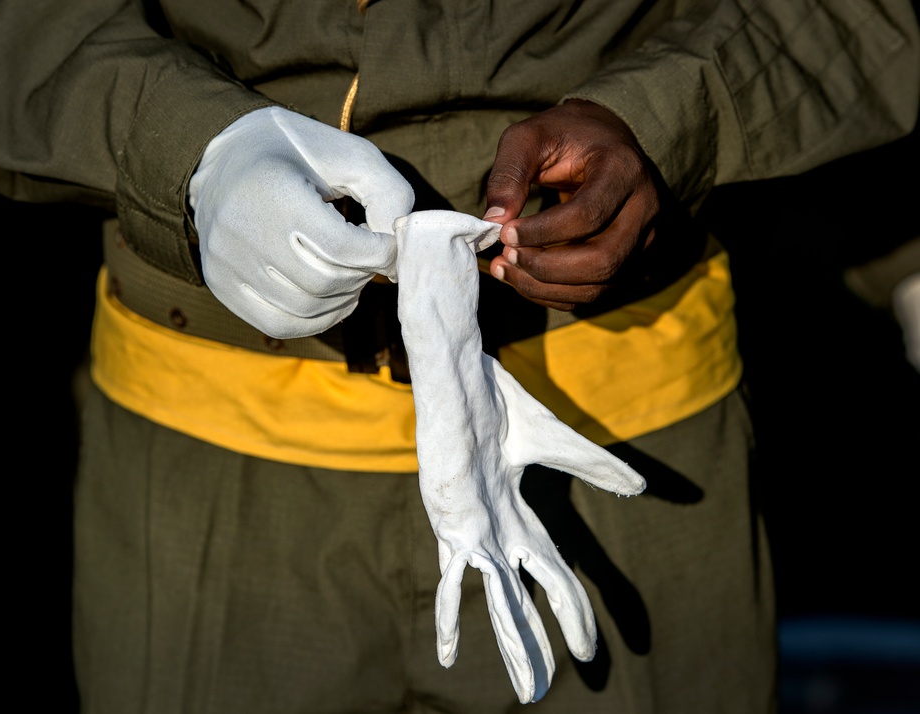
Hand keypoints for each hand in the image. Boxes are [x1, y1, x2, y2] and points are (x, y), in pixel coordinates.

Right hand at [189, 106, 414, 338]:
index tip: (388, 243)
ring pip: (305, 308)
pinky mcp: (220, 283)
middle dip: (362, 274)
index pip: (341, 247)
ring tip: (351, 272)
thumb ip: (388, 194)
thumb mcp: (351, 155)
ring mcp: (225, 261)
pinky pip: (278, 323)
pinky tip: (332, 296)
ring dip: (343, 298)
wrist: (226, 157)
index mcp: (271, 188)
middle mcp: (240, 229)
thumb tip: (396, 250)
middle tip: (369, 257)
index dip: (380, 252)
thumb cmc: (298, 153)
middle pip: (324, 281)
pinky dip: (316, 318)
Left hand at [394, 211, 646, 702]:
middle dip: (533, 647)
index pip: (552, 577)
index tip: (587, 652)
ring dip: (512, 645)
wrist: (459, 377)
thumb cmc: (497, 404)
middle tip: (540, 695)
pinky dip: (451, 617)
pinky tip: (450, 655)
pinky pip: (450, 578)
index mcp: (517, 516)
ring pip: (496, 601)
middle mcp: (494, 532)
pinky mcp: (452, 521)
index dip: (572, 614)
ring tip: (527, 691)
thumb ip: (594, 467)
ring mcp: (472, 530)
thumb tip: (640, 489)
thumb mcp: (554, 443)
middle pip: (521, 601)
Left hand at [484, 99, 660, 309]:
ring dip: (545, 287)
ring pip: (598, 285)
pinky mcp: (629, 261)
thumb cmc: (565, 136)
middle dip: (545, 267)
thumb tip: (494, 221)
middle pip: (602, 260)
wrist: (604, 141)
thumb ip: (509, 172)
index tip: (504, 233)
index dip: (542, 232)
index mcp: (624, 169)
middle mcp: (645, 209)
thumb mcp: (530, 137)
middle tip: (505, 256)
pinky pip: (592, 293)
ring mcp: (642, 240)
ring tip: (504, 269)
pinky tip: (521, 278)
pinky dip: (552, 294)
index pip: (588, 215)